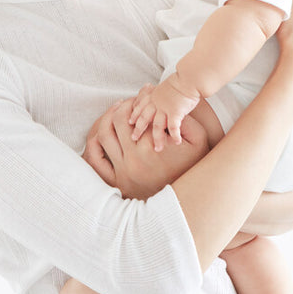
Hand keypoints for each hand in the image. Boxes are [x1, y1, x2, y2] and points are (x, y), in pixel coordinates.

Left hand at [83, 98, 209, 199]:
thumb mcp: (198, 140)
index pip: (138, 111)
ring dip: (107, 119)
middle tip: (131, 101)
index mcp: (152, 145)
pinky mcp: (116, 182)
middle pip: (117, 119)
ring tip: (117, 112)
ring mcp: (122, 170)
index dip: (141, 97)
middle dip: (124, 105)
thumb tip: (167, 107)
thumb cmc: (194, 165)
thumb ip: (184, 120)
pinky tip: (102, 133)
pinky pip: (95, 160)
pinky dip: (94, 144)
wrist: (186, 201)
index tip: (146, 92)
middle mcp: (134, 157)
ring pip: (103, 135)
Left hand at [128, 78, 200, 151]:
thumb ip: (160, 94)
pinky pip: (173, 127)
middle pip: (144, 117)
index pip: (140, 106)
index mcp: (154, 95)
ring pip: (156, 125)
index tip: (130, 121)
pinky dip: (175, 135)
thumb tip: (157, 99)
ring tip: (158, 149)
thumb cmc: (183, 81)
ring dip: (157, 138)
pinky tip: (177, 142)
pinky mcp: (175, 112)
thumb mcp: (166, 87)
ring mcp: (165, 107)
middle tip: (133, 138)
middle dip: (138, 128)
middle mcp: (156, 102)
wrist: (190, 77)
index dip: (134, 113)